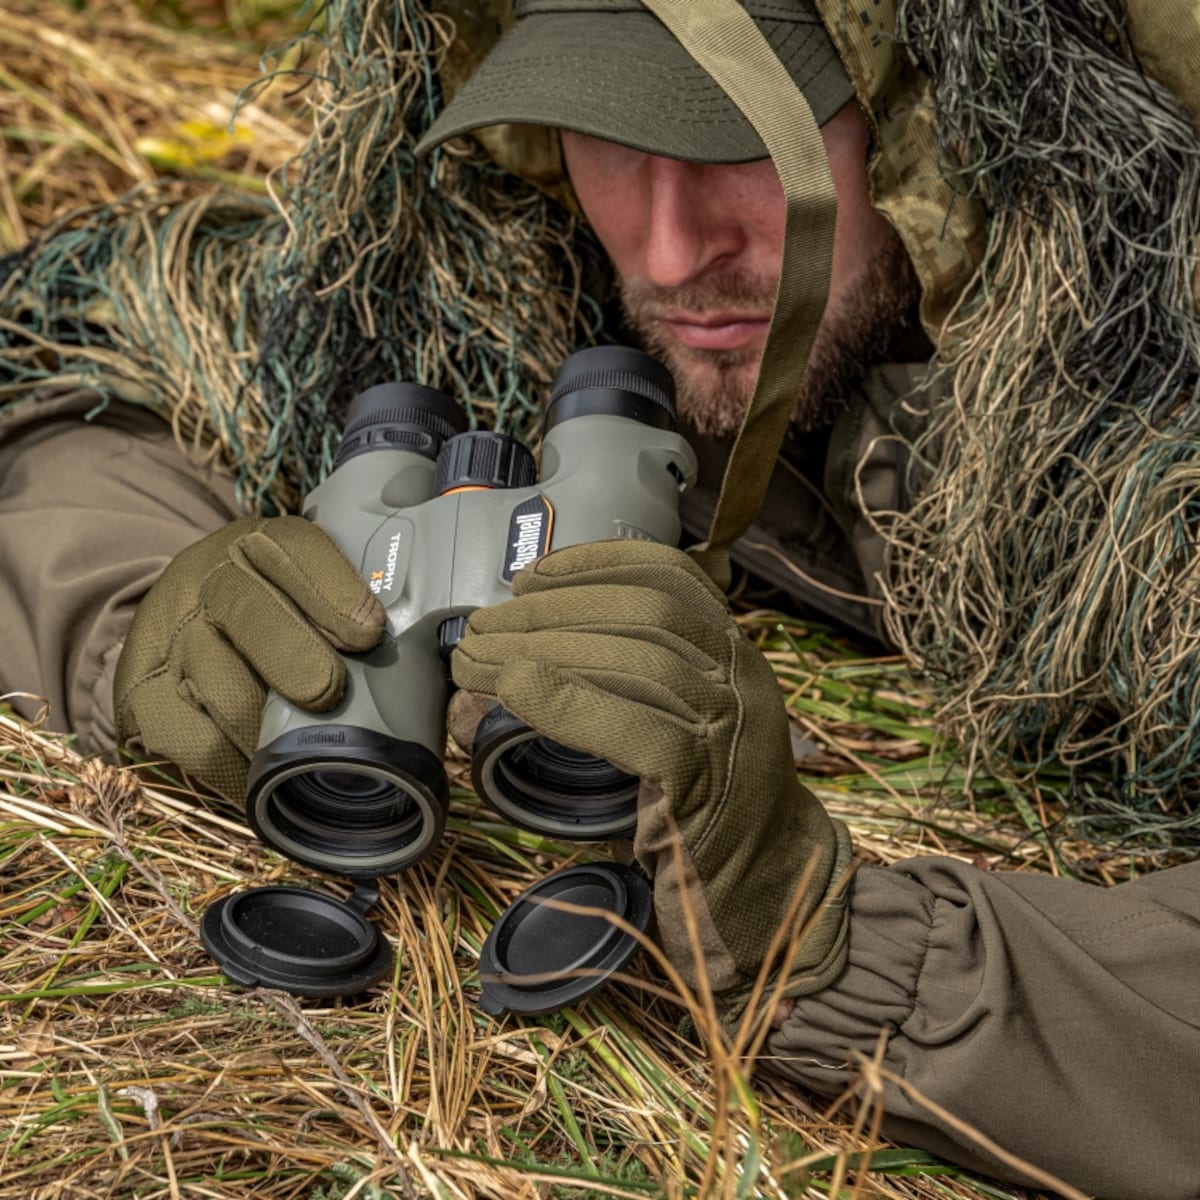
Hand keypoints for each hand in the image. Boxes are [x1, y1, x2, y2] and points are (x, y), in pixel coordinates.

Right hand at [113, 516, 384, 798]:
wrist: (184, 616)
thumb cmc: (281, 608)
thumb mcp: (319, 583)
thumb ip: (373, 598)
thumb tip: (437, 641)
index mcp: (267, 543)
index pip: (298, 549)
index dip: (332, 590)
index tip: (367, 632)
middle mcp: (213, 581)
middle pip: (249, 610)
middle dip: (294, 656)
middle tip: (328, 691)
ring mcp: (174, 637)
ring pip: (218, 682)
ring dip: (265, 724)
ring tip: (303, 751)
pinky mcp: (144, 692)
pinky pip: (190, 739)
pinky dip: (232, 766)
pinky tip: (263, 777)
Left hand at [452, 540, 851, 1015]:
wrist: (770, 899)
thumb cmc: (700, 817)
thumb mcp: (668, 736)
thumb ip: (608, 698)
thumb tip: (496, 680)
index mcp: (733, 658)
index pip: (671, 578)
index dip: (594, 565)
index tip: (528, 579)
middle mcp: (740, 682)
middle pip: (643, 614)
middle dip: (549, 611)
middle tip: (479, 630)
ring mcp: (732, 732)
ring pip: (638, 662)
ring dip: (541, 651)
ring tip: (475, 664)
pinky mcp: (710, 787)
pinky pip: (637, 729)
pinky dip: (569, 702)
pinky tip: (516, 692)